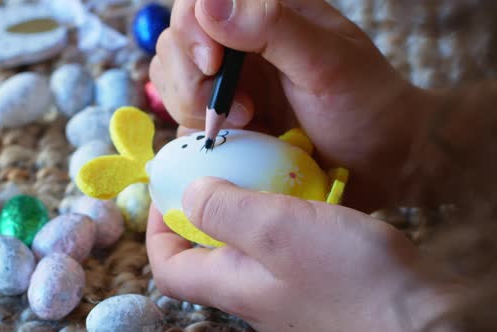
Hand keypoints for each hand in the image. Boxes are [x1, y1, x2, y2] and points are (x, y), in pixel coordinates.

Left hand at [146, 178, 457, 331]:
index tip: (168, 190)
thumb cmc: (350, 279)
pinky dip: (290, 214)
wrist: (425, 320)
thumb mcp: (277, 230)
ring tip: (269, 170)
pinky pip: (290, 243)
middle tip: (222, 167)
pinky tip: (312, 194)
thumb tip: (188, 195)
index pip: (170, 267)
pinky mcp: (324, 281)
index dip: (157, 229)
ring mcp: (291, 289)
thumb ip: (225, 210)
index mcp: (234, 284)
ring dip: (252, 204)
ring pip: (252, 243)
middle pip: (209, 251)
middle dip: (206, 207)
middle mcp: (256, 292)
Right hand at [150, 0, 437, 210]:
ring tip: (246, 123)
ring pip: (171, 77)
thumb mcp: (327, 61)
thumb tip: (208, 4)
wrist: (380, 159)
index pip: (199, 1)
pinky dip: (195, 127)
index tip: (213, 65)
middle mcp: (240, 42)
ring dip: (193, 104)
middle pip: (175, 40)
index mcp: (266, 12)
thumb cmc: (365, 105)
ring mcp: (229, 80)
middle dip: (191, 77)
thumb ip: (272, 27)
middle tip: (240, 109)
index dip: (193, 29)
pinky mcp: (223, 117)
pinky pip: (182, 114)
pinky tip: (236, 138)